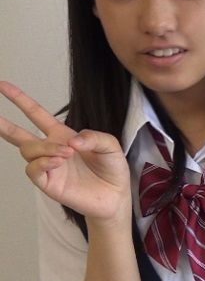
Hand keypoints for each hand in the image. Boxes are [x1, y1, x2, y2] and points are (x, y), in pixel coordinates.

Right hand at [0, 81, 131, 220]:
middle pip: (19, 135)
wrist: (116, 195)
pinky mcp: (49, 184)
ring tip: (66, 153)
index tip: (3, 86)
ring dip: (44, 148)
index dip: (19, 99)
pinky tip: (58, 161)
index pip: (35, 114)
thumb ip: (94, 137)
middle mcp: (50, 149)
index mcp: (62, 135)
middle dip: (4, 124)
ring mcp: (48, 167)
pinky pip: (33, 171)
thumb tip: (73, 140)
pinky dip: (42, 163)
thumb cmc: (112, 169)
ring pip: (28, 151)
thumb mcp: (110, 145)